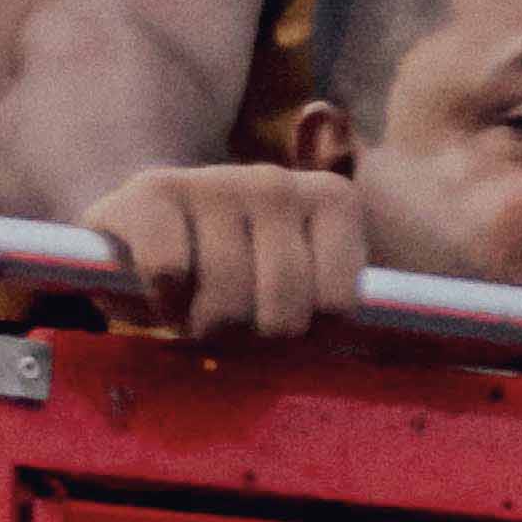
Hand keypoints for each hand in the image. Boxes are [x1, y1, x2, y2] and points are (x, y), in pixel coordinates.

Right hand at [86, 162, 370, 343]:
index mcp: (332, 200)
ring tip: (192, 310)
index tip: (280, 325)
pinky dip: (160, 300)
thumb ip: (334, 305)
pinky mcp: (155, 190)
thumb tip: (383, 337)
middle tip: (230, 327)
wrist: (139, 235)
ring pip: (226, 303)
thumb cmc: (232, 275)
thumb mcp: (299, 285)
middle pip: (283, 314)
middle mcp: (278, 181)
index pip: (337, 307)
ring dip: (200, 326)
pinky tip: (160, 290)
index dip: (303, 338)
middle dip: (249, 340)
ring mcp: (216, 180)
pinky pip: (170, 271)